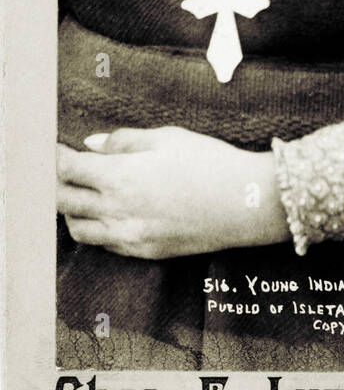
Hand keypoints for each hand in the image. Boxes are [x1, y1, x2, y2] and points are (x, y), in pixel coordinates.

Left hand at [57, 126, 290, 258]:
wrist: (245, 204)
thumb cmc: (210, 162)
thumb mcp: (167, 138)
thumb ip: (124, 141)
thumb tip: (93, 144)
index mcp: (120, 176)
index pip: (67, 168)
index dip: (53, 156)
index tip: (52, 148)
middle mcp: (117, 210)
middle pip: (63, 201)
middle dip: (54, 184)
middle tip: (58, 171)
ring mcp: (129, 235)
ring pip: (78, 229)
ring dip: (70, 211)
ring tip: (78, 194)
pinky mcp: (144, 252)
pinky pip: (104, 244)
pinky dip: (95, 229)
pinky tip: (104, 214)